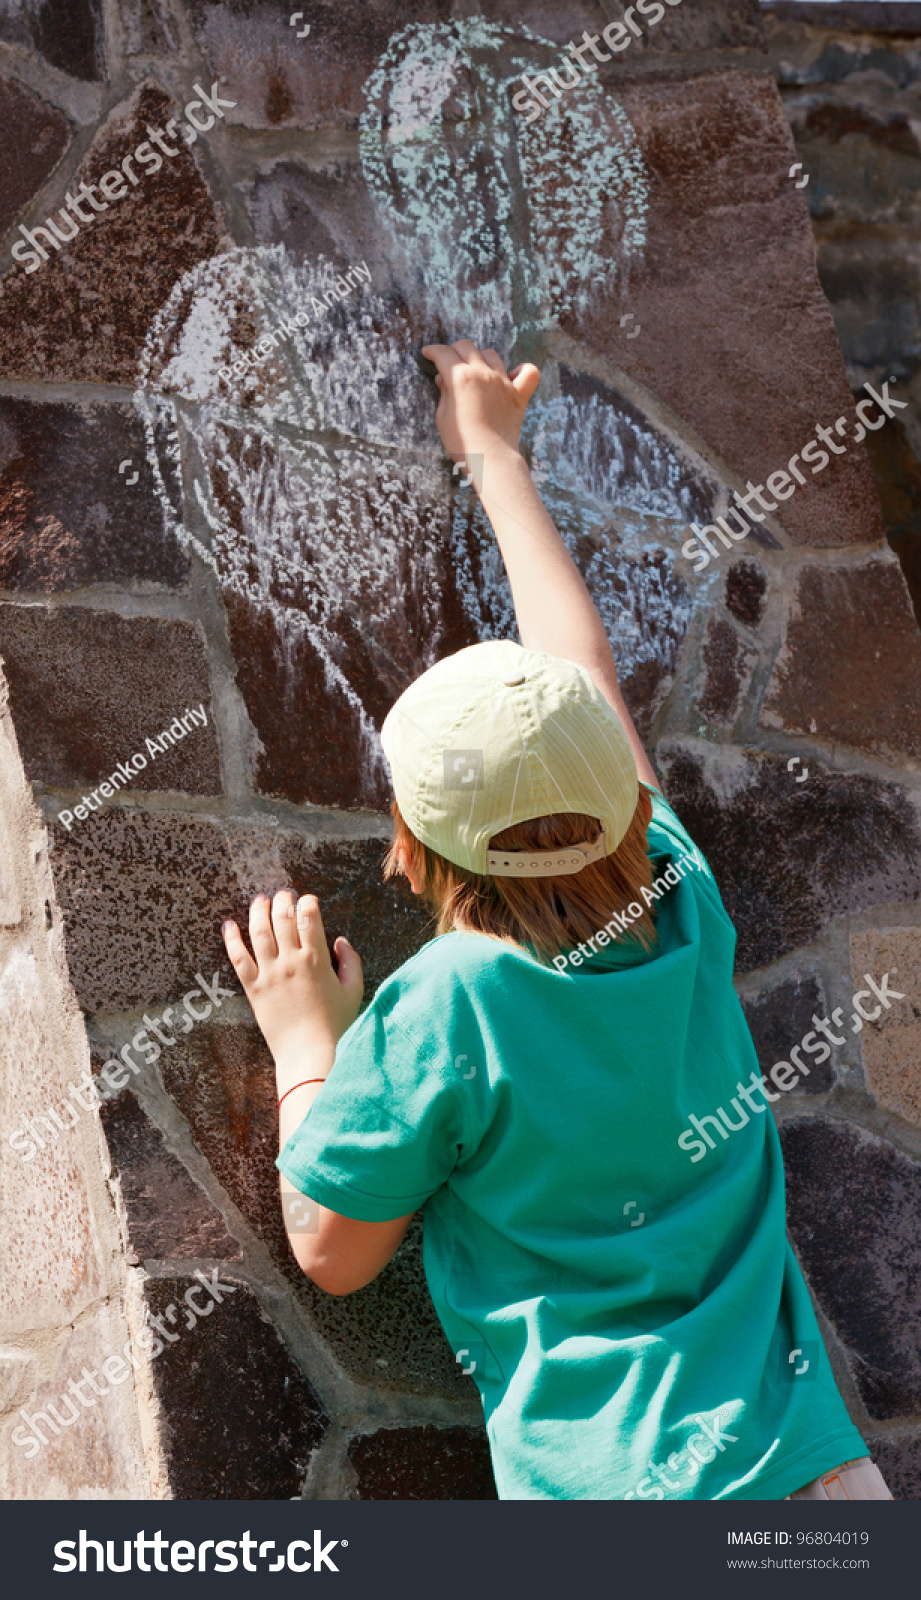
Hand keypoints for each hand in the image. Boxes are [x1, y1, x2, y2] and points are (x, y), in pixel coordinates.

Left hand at [222, 891, 362, 1083]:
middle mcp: (290, 962)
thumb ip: (351, 961)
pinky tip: (229, 925)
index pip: (309, 918)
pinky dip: (232, 939)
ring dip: (258, 912)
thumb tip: (340, 941)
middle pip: (282, 920)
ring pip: (259, 932)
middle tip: (284, 894)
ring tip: (260, 900)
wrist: (309, 1054)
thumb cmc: (335, 1025)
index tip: (308, 900)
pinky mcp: (254, 989)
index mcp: (316, 960)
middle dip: (283, 901)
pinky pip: (238, 959)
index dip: (308, 903)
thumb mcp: (353, 991)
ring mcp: (269, 975)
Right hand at [420, 339, 540, 465]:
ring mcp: (503, 382)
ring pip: (491, 354)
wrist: (489, 460)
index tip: (428, 353)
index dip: (432, 351)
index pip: (443, 353)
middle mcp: (482, 374)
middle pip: (466, 347)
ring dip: (480, 358)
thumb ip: (444, 392)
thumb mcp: (442, 416)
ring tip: (475, 371)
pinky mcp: (519, 394)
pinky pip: (528, 371)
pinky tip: (511, 376)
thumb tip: (444, 377)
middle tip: (448, 362)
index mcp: (460, 378)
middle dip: (453, 350)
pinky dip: (520, 370)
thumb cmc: (461, 442)